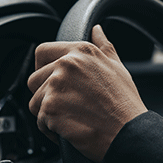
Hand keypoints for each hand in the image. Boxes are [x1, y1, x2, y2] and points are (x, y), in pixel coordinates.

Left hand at [28, 25, 146, 162]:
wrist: (129, 132)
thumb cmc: (125, 103)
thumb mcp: (118, 67)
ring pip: (35, 102)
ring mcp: (56, 86)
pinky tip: (70, 130)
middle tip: (66, 105)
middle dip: (45, 94)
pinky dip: (51, 130)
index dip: (42, 68)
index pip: (42, 51)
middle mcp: (65, 65)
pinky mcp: (50, 108)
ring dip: (48, 114)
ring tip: (70, 119)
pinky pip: (39, 121)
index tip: (50, 81)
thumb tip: (96, 30)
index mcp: (80, 52)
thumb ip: (103, 46)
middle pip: (34, 79)